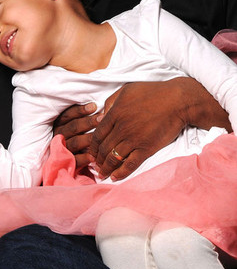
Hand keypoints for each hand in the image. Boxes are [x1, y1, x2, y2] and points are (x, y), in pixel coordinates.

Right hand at [53, 102, 97, 169]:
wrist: (67, 158)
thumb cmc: (79, 133)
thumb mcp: (76, 122)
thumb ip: (83, 115)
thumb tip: (97, 105)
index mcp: (60, 124)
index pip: (68, 115)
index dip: (80, 110)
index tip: (94, 106)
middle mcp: (59, 135)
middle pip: (73, 128)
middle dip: (88, 122)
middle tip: (102, 118)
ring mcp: (63, 149)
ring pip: (74, 143)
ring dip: (88, 139)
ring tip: (100, 136)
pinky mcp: (67, 161)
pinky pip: (74, 160)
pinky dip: (83, 158)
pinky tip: (93, 156)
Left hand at [89, 79, 219, 180]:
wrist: (177, 101)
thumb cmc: (153, 92)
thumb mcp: (126, 90)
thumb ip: (110, 102)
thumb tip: (100, 117)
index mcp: (115, 114)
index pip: (97, 135)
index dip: (92, 146)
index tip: (91, 152)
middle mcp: (122, 128)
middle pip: (104, 149)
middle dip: (97, 160)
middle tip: (95, 165)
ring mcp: (133, 140)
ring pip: (114, 158)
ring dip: (106, 168)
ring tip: (102, 174)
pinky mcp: (146, 149)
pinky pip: (130, 164)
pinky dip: (121, 173)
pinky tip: (115, 178)